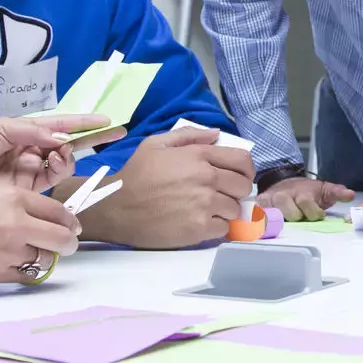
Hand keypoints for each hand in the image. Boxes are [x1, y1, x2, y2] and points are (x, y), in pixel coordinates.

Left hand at [0, 115, 121, 191]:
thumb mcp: (0, 128)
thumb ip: (33, 132)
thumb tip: (63, 137)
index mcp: (24, 131)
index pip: (61, 125)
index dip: (84, 123)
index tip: (109, 120)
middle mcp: (31, 150)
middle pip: (68, 145)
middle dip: (89, 139)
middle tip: (110, 134)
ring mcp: (29, 171)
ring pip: (62, 164)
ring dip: (70, 155)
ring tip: (63, 152)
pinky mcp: (26, 191)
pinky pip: (51, 182)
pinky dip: (60, 172)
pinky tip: (57, 163)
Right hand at [0, 177, 81, 283]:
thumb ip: (17, 203)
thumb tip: (40, 218)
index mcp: (15, 198)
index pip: (59, 211)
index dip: (69, 220)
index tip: (70, 225)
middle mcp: (18, 225)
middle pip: (63, 239)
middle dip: (68, 242)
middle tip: (65, 244)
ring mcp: (10, 252)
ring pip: (45, 260)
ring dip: (44, 256)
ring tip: (34, 254)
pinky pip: (26, 275)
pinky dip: (25, 270)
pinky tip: (17, 265)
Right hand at [64, 127, 254, 248]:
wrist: (116, 207)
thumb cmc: (136, 174)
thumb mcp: (156, 143)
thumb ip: (189, 135)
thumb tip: (216, 134)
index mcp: (198, 156)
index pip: (242, 160)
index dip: (246, 169)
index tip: (240, 175)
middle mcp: (206, 178)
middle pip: (243, 186)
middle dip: (237, 190)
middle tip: (224, 194)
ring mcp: (204, 205)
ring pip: (235, 208)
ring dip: (226, 209)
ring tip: (210, 210)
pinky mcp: (199, 229)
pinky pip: (224, 228)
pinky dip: (217, 226)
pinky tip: (202, 222)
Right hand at [259, 177, 353, 221]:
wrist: (284, 182)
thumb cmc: (306, 191)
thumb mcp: (323, 190)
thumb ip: (337, 192)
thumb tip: (350, 194)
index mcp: (302, 193)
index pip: (309, 207)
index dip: (314, 213)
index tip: (317, 215)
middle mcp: (285, 195)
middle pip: (292, 214)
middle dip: (298, 218)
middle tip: (300, 217)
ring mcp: (271, 200)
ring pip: (275, 216)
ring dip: (282, 220)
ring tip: (286, 221)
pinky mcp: (260, 205)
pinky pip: (259, 216)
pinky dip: (263, 222)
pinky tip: (269, 224)